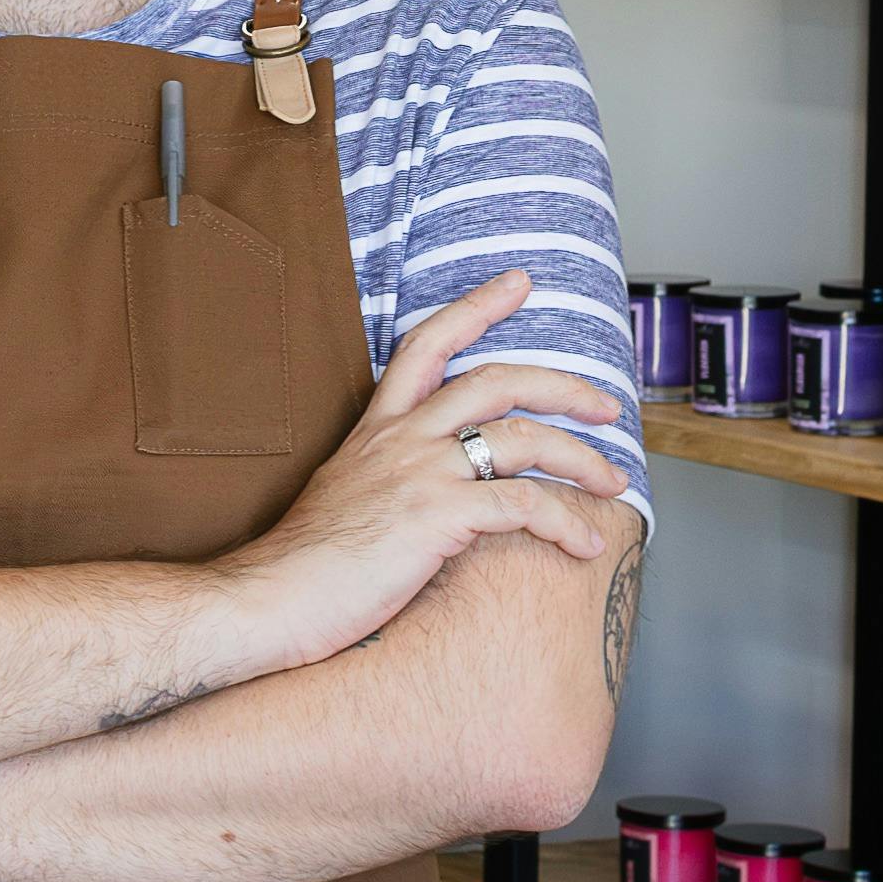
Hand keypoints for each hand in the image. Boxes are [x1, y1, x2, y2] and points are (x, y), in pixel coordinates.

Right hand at [216, 270, 628, 667]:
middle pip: (497, 380)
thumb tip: (425, 492)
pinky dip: (565, 522)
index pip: (427, 344)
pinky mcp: (438, 517)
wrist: (269, 598)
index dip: (476, 307)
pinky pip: (522, 504)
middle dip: (564, 386)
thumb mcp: (345, 496)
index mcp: (377, 429)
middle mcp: (402, 439)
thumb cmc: (305, 564)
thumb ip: (387, 478)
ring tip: (614, 483)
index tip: (518, 283)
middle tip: (606, 405)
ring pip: (523, 439)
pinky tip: (584, 544)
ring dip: (582, 459)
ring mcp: (420, 473)